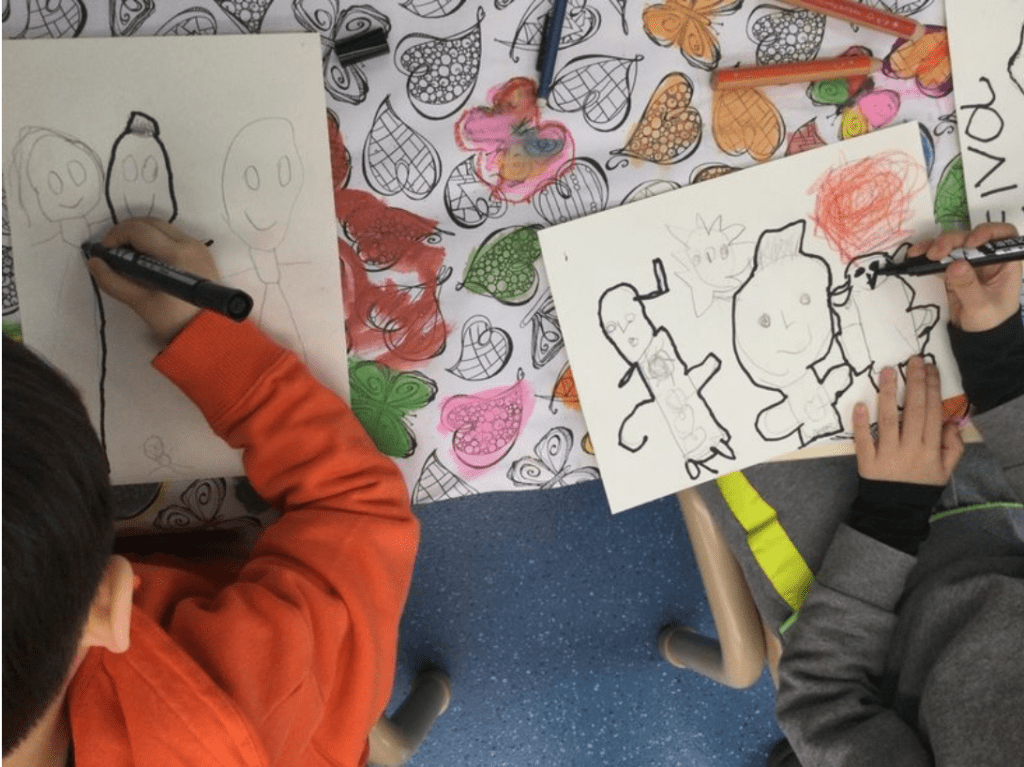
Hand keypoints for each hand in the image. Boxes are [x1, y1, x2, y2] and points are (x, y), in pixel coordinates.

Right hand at [87, 218, 219, 343]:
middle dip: (126, 232)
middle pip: (150, 223)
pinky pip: (174, 236)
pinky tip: (146, 259)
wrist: (212, 332)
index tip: (104, 252)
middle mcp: (189, 244)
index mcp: (175, 254)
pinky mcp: (202, 253)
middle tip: (113, 251)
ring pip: (162, 227)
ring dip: (141, 235)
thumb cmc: (176, 321)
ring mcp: (198, 247)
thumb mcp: (140, 303)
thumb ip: (113, 282)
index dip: (115, 236)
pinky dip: (155, 240)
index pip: (138, 230)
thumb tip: (94, 263)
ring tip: (128, 256)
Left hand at [853, 357, 962, 485]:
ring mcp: (887, 455)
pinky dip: (861, 423)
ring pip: (888, 420)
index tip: (930, 368)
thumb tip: (952, 420)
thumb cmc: (920, 485)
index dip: (932, 388)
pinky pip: (863, 440)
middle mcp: (910, 449)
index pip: (933, 412)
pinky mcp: (867, 462)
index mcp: (931, 449)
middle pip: (913, 411)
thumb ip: (953, 446)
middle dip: (915, 383)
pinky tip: (860, 404)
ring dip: (887, 394)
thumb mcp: (945, 470)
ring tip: (886, 371)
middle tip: (913, 361)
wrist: (895, 511)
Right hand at [907, 223, 1020, 331]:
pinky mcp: (952, 271)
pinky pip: (939, 259)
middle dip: (951, 242)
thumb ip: (968, 285)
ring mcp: (968, 263)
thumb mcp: (981, 305)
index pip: (1002, 235)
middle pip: (969, 238)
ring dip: (934, 246)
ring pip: (952, 245)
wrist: (979, 337)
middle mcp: (987, 258)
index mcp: (1004, 262)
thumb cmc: (990, 321)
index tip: (969, 243)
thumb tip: (954, 264)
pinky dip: (926, 257)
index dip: (987, 232)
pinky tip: (915, 258)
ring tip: (918, 254)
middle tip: (934, 254)